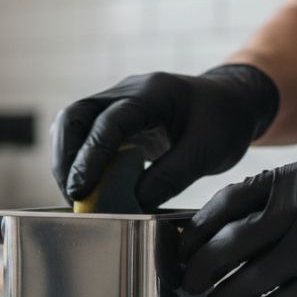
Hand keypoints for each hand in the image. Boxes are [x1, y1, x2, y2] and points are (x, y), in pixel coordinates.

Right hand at [50, 65, 278, 208]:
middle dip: (66, 158)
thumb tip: (133, 204)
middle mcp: (126, 92)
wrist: (230, 102)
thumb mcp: (208, 151)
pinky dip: (79, 162)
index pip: (109, 122)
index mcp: (153, 92)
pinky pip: (83, 137)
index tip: (82, 191)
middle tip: (73, 196)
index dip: (91, 157)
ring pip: (71, 126)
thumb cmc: (224, 121)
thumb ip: (171, 176)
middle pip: (74, 116)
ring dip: (67, 161)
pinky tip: (89, 187)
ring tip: (78, 196)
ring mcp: (115, 103)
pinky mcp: (113, 121)